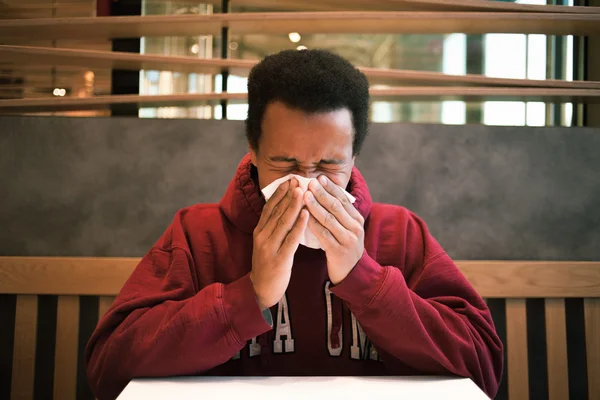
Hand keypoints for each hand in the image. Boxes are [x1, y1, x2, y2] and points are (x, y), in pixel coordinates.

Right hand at [250, 178, 308, 309]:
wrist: (261, 290)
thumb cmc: (268, 265)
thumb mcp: (267, 243)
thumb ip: (273, 227)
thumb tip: (284, 208)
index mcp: (259, 231)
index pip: (269, 207)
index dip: (279, 193)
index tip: (289, 180)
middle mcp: (262, 236)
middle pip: (276, 211)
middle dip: (288, 194)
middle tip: (298, 180)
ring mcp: (270, 247)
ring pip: (283, 222)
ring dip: (293, 205)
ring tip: (302, 192)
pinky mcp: (279, 258)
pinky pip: (291, 238)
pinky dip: (298, 225)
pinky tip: (306, 215)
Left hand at [304, 175, 364, 284]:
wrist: (352, 274)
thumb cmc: (345, 247)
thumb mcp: (347, 229)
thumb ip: (339, 214)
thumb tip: (324, 192)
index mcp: (357, 219)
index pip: (343, 199)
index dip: (331, 188)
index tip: (319, 177)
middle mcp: (355, 228)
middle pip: (336, 206)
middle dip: (322, 193)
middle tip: (309, 182)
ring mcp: (347, 239)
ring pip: (329, 219)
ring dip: (315, 206)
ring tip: (304, 195)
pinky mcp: (338, 251)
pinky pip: (323, 235)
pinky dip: (313, 224)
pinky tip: (303, 217)